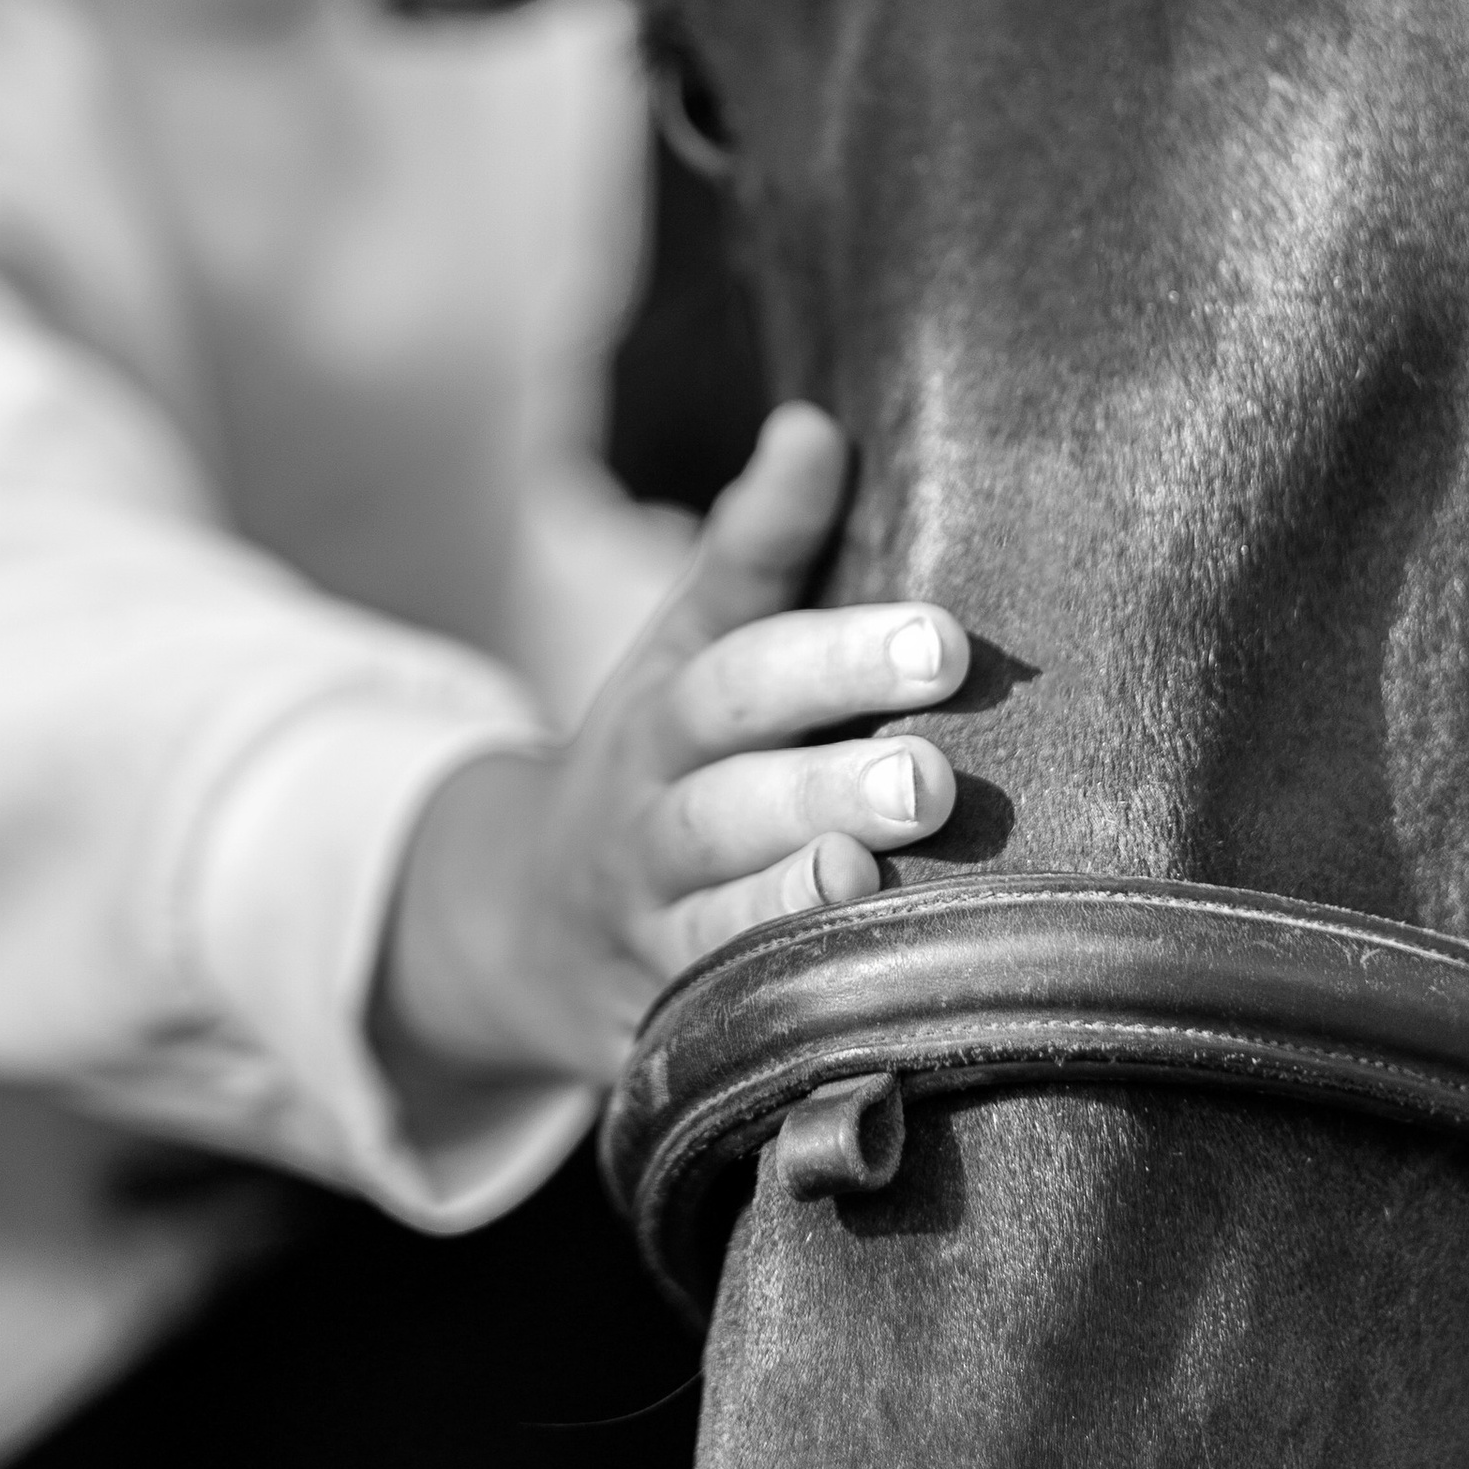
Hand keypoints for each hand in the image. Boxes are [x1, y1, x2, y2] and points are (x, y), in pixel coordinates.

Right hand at [378, 403, 967, 1084]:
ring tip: (868, 884)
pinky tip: (864, 1036)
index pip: (743, 674)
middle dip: (824, 790)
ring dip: (792, 906)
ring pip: (717, 925)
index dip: (834, 658)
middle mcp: (651, 826)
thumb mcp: (687, 649)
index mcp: (668, 718)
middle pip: (727, 803)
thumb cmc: (662, 761)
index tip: (943, 641)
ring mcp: (654, 939)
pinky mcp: (673, 1037)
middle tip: (929, 780)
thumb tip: (815, 428)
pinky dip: (786, 1041)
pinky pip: (725, 1040)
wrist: (524, 927)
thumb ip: (758, 552)